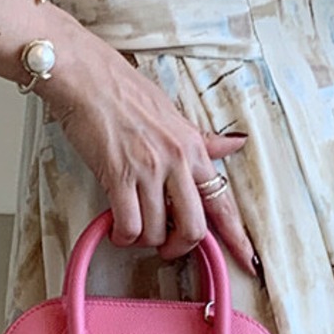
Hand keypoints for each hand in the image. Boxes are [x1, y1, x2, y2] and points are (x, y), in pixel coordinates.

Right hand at [43, 37, 262, 281]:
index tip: (247, 257)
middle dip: (180, 247)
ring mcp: (148, 170)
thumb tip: (232, 144)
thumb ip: (201, 140)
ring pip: (157, 231)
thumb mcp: (172, 113)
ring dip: (144, 240)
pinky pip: (128, 225)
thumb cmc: (123, 90)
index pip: (222, 199)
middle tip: (166, 247)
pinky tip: (115, 228)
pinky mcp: (118, 176)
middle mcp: (176, 161)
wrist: (86, 76)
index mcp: (193, 147)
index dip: (236, 235)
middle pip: (194, 227)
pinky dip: (122, 235)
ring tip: (133, 229)